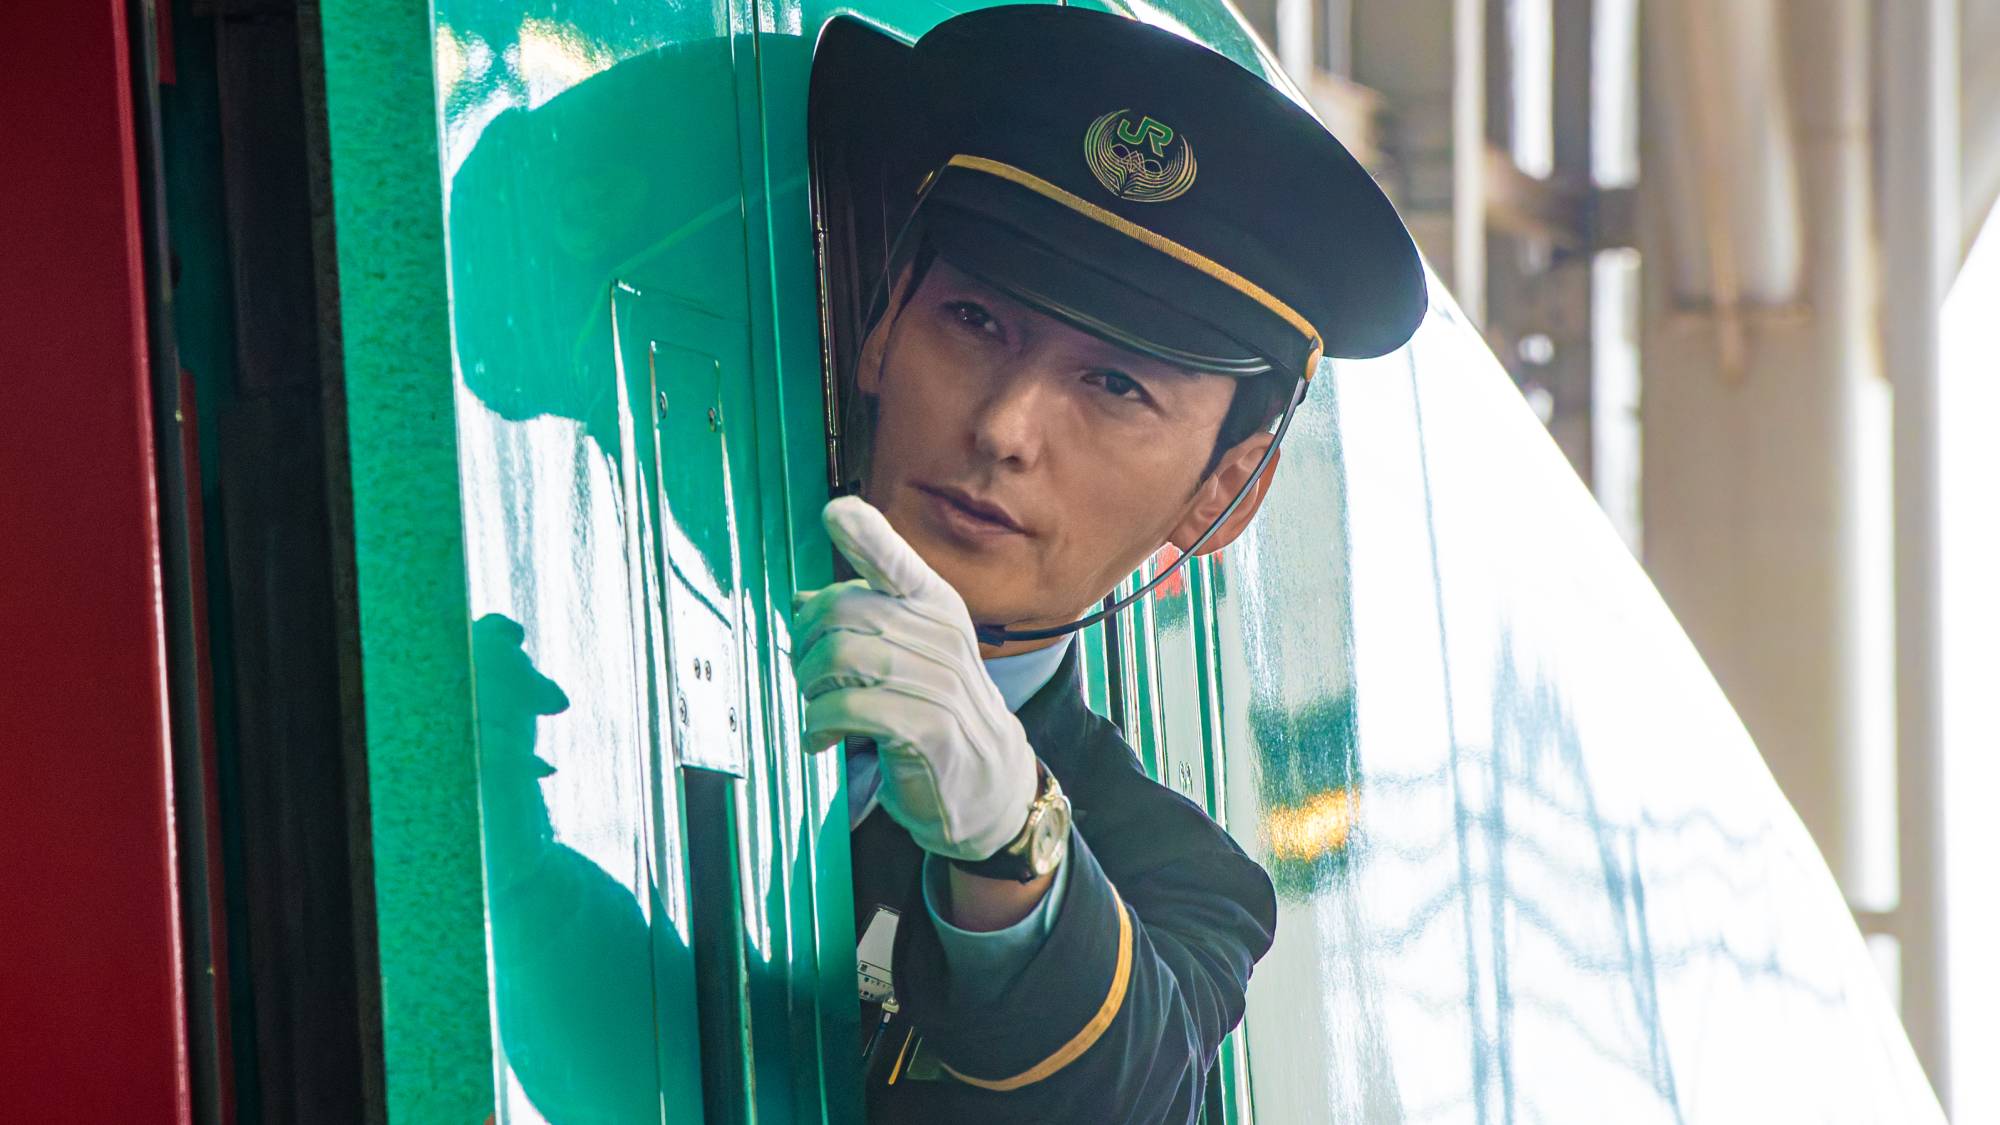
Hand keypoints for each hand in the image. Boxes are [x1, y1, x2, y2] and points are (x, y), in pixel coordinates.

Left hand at [791, 497, 1037, 860]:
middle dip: (805, 643)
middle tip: (806, 677)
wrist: (992, 785)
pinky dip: (819, 724)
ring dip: (810, 688)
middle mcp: (942, 634)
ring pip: (839, 659)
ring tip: (817, 709)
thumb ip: (862, 625)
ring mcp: (940, 681)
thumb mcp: (911, 656)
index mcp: (936, 606)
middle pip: (841, 611)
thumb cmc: (939, 713)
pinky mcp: (928, 728)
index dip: (862, 531)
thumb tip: (801, 600)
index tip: (835, 513)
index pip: (896, 559)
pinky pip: (848, 708)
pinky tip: (822, 738)